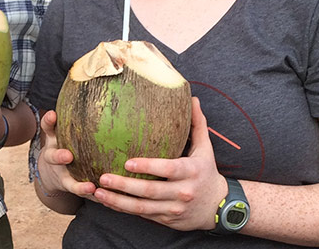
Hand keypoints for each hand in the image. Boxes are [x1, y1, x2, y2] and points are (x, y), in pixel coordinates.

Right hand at [37, 110, 97, 197]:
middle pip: (53, 156)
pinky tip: (101, 195)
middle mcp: (55, 157)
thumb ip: (76, 114)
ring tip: (90, 187)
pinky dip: (89, 195)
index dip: (49, 122)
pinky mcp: (71, 188)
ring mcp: (62, 175)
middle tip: (67, 155)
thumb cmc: (66, 143)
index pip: (48, 128)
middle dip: (59, 156)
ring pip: (67, 181)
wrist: (52, 174)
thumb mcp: (64, 130)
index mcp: (54, 140)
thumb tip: (97, 79)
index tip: (52, 115)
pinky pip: (80, 193)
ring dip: (78, 185)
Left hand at [92, 97, 227, 230]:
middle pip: (150, 191)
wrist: (219, 207)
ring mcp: (173, 209)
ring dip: (118, 201)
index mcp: (190, 171)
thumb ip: (197, 124)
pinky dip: (124, 210)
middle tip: (103, 177)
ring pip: (142, 208)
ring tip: (98, 193)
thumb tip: (192, 98)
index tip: (127, 162)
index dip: (148, 167)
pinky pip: (142, 216)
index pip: (168, 169)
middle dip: (125, 186)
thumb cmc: (207, 172)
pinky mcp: (166, 220)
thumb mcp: (206, 149)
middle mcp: (182, 192)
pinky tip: (107, 202)